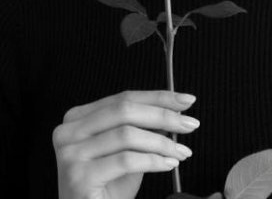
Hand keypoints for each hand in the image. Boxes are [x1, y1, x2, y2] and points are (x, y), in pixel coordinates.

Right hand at [52, 90, 198, 198]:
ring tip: (181, 152)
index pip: (124, 98)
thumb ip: (143, 127)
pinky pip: (125, 161)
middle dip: (163, 115)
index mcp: (78, 118)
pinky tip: (168, 164)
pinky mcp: (78, 177)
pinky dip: (153, 160)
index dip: (158, 97)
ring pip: (126, 134)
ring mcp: (71, 154)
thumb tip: (174, 108)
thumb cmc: (108, 188)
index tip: (185, 100)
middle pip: (125, 110)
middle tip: (189, 124)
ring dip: (162, 142)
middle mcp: (68, 131)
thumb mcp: (128, 150)